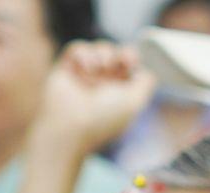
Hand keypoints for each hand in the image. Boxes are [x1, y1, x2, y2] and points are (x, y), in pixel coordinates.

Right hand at [33, 42, 156, 156]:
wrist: (69, 127)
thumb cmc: (102, 118)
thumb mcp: (134, 102)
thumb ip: (145, 84)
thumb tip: (145, 72)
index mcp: (117, 94)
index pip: (128, 67)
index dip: (131, 58)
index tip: (130, 62)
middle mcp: (100, 85)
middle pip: (115, 55)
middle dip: (120, 54)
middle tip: (117, 62)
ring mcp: (82, 78)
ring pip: (97, 49)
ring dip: (102, 54)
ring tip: (98, 69)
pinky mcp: (65, 70)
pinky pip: (76, 49)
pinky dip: (83, 54)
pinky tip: (86, 68)